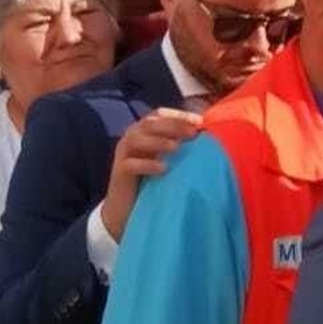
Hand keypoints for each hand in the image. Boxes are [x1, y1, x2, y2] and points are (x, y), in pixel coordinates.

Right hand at [98, 109, 202, 241]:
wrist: (124, 209)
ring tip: (176, 148)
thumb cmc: (150, 180)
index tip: (199, 121)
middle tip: (192, 133)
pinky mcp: (119, 172)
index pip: (159, 114)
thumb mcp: (164, 159)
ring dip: (157, 140)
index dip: (178, 115)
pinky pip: (130, 164)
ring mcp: (123, 154)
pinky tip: (164, 169)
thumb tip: (204, 136)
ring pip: (136, 138)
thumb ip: (177, 145)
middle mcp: (131, 137)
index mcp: (143, 131)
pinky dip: (148, 164)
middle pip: (149, 123)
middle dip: (171, 125)